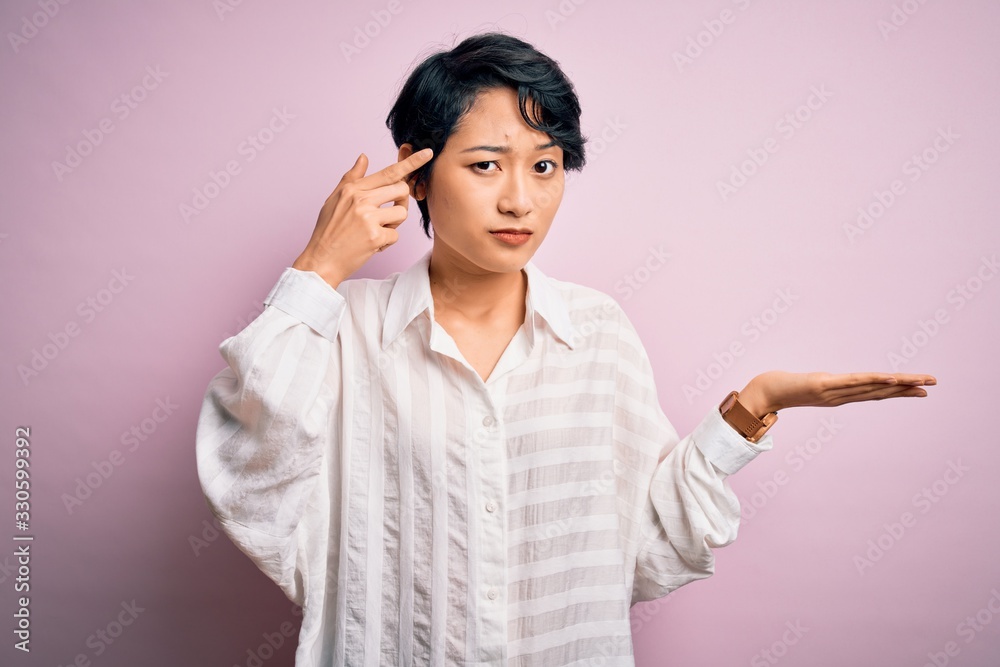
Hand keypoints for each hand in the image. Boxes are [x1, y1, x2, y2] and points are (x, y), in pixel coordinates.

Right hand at [292, 147, 433, 287]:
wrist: (321, 260)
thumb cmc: (328, 230)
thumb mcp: (334, 199)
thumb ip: (351, 178)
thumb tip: (364, 157)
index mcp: (352, 189)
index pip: (388, 172)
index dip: (411, 162)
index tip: (428, 153)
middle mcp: (361, 200)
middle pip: (401, 190)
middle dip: (401, 201)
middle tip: (389, 213)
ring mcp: (368, 218)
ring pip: (402, 213)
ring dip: (394, 223)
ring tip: (377, 230)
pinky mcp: (375, 236)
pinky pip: (396, 234)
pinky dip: (387, 242)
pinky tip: (372, 244)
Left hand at [738, 371, 936, 415]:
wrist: (763, 393)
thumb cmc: (784, 388)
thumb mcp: (808, 385)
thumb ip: (820, 386)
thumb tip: (831, 382)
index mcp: (840, 396)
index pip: (875, 393)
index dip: (899, 392)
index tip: (921, 389)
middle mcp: (841, 397)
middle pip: (880, 392)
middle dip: (907, 388)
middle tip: (933, 385)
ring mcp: (834, 392)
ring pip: (871, 388)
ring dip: (898, 385)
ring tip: (920, 382)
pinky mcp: (823, 385)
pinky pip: (853, 383)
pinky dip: (872, 381)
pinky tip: (889, 379)